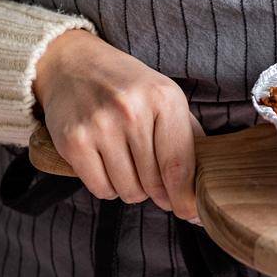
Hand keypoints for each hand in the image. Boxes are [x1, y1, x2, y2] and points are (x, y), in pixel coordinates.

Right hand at [33, 28, 202, 221]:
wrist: (74, 64)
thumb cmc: (127, 86)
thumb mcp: (164, 96)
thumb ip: (188, 136)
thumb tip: (203, 184)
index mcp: (164, 97)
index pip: (179, 164)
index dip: (185, 196)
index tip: (190, 212)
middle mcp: (132, 110)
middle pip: (154, 183)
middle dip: (158, 192)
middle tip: (153, 181)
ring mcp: (100, 125)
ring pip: (128, 190)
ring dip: (131, 189)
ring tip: (128, 165)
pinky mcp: (73, 141)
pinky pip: (100, 189)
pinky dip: (107, 187)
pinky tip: (107, 166)